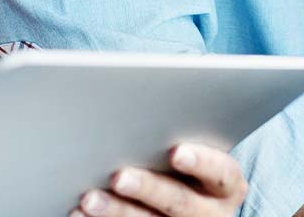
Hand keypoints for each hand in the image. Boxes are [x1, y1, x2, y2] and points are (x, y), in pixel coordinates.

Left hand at [71, 143, 247, 216]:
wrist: (188, 201)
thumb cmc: (185, 161)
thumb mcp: (196, 149)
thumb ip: (179, 133)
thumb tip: (145, 99)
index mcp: (225, 185)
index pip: (222, 173)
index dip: (202, 162)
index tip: (176, 152)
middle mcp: (209, 212)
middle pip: (180, 202)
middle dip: (147, 188)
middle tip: (119, 176)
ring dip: (117, 212)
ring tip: (89, 199)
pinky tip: (78, 214)